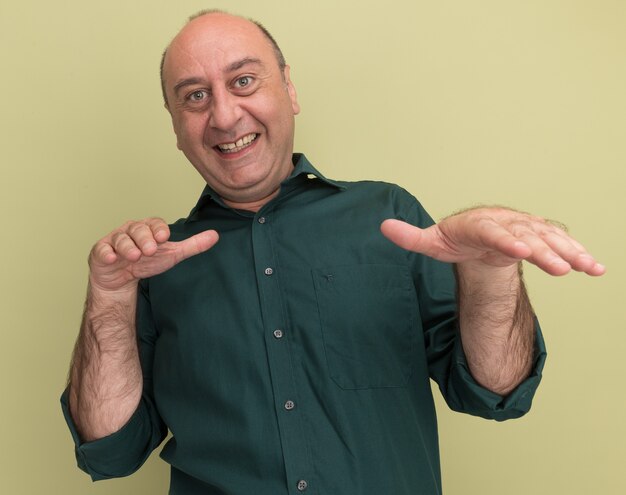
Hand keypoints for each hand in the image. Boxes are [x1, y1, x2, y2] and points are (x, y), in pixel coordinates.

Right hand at [89, 217, 218, 291]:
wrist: (123, 278)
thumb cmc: (147, 262)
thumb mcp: (172, 254)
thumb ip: (193, 246)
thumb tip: (216, 236)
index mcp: (147, 228)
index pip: (154, 223)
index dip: (158, 229)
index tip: (164, 237)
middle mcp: (130, 230)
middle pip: (137, 229)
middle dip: (144, 239)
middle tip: (150, 250)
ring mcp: (114, 240)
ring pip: (120, 239)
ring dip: (128, 247)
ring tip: (135, 256)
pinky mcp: (101, 252)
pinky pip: (102, 249)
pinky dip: (107, 253)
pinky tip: (112, 258)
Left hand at [381, 207, 604, 275]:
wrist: (477, 231)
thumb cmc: (454, 237)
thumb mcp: (431, 240)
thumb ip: (411, 236)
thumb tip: (383, 226)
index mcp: (478, 224)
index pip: (491, 230)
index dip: (504, 239)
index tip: (517, 251)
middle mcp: (505, 223)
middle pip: (525, 237)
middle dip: (543, 252)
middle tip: (560, 269)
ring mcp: (524, 228)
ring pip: (549, 238)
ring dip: (569, 252)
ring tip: (588, 268)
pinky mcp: (539, 235)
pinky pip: (560, 242)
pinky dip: (577, 253)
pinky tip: (595, 268)